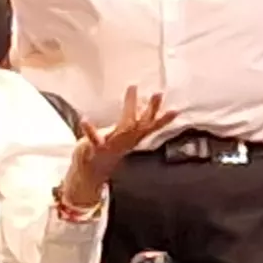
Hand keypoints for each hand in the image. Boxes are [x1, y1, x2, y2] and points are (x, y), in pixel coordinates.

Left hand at [60, 87, 180, 211]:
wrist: (91, 173)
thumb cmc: (108, 150)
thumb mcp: (124, 137)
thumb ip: (134, 123)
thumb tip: (142, 106)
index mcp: (133, 138)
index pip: (151, 127)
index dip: (164, 120)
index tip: (177, 110)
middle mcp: (126, 141)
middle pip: (142, 124)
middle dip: (152, 109)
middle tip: (159, 93)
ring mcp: (112, 144)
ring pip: (124, 127)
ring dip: (129, 108)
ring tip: (132, 89)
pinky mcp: (96, 147)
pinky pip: (94, 138)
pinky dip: (90, 129)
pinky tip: (85, 120)